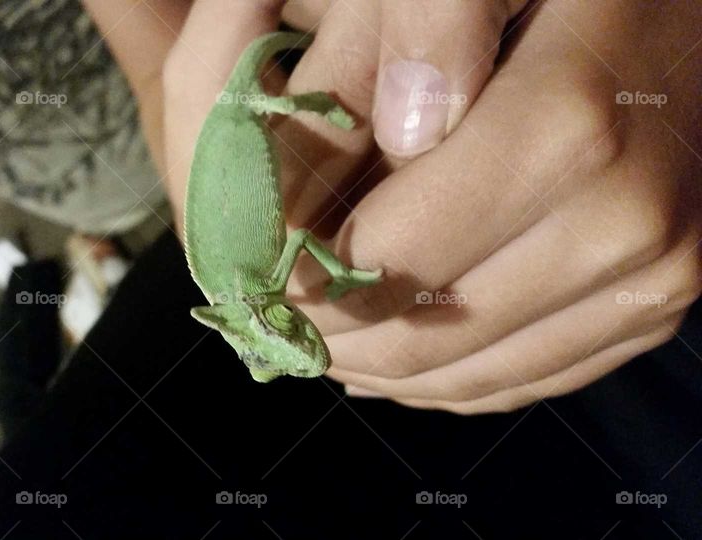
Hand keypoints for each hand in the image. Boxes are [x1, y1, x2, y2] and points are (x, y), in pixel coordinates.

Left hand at [157, 0, 701, 412]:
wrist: (691, 22)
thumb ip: (409, 41)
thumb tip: (366, 146)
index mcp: (565, 128)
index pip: (385, 252)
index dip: (304, 277)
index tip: (256, 274)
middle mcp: (623, 220)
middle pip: (423, 331)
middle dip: (331, 335)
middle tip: (280, 315)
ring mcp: (653, 275)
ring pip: (468, 374)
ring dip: (381, 367)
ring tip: (325, 337)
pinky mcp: (656, 306)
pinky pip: (526, 378)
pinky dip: (447, 377)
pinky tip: (400, 343)